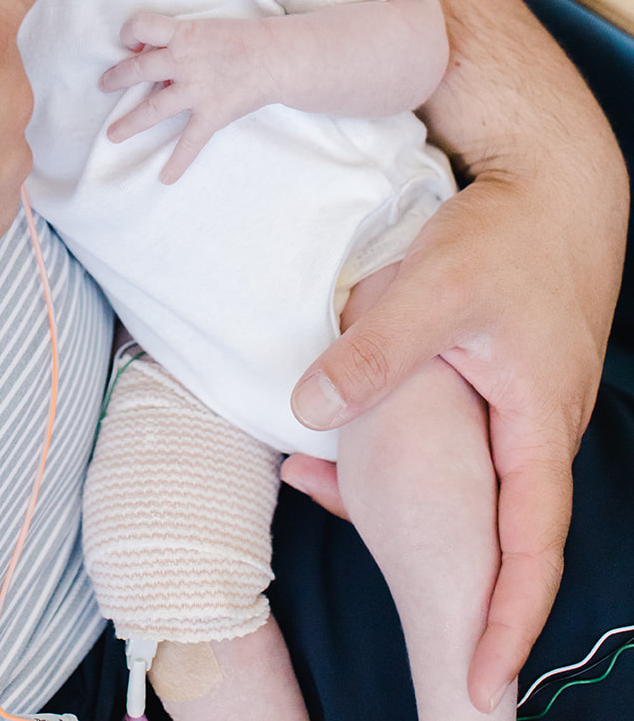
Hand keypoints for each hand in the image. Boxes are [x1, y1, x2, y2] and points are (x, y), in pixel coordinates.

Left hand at [101, 13, 273, 181]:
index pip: (141, 26)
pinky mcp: (210, 115)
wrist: (277, 57)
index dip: (129, 33)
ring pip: (152, 109)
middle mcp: (182, 62)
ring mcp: (195, 91)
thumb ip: (181, 41)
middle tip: (104, 85)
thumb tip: (156, 57)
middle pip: (137, 70)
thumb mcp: (206, 29)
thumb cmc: (244, 38)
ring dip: (129, 123)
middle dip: (116, 78)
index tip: (130, 43)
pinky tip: (165, 178)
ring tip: (113, 134)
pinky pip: (189, 143)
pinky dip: (177, 162)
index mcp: (182, 34)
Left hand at [288, 155, 625, 711]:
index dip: (509, 618)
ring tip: (376, 570)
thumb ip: (372, 355)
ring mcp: (518, 407)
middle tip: (449, 663)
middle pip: (509, 534)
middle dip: (477, 599)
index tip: (487, 678)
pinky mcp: (494, 382)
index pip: (530, 546)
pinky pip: (456, 446)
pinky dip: (401, 465)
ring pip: (475, 489)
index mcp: (536, 424)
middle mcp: (535, 428)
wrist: (550, 184)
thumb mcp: (433, 291)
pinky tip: (330, 465)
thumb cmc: (507, 236)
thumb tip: (305, 415)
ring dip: (430, 528)